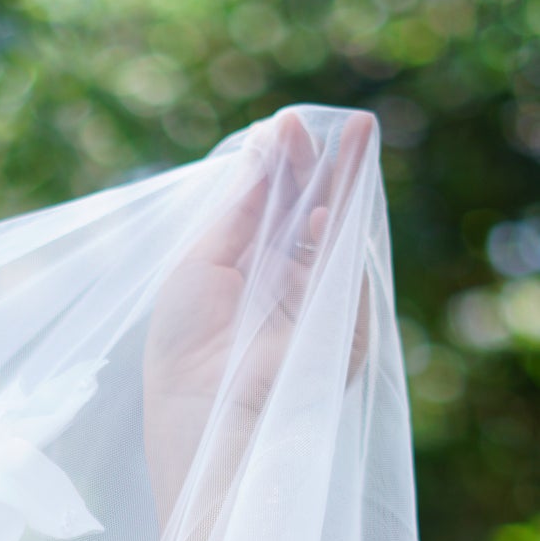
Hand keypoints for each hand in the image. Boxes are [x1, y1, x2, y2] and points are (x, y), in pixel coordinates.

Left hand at [142, 108, 375, 536]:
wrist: (200, 418)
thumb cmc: (184, 353)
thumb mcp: (199, 266)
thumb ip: (238, 213)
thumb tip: (264, 155)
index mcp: (249, 278)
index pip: (275, 212)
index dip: (281, 169)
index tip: (282, 127)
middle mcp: (286, 292)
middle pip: (314, 216)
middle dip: (323, 168)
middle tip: (330, 123)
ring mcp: (316, 311)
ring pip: (341, 239)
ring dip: (348, 187)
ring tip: (357, 136)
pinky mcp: (340, 334)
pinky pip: (348, 277)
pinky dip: (339, 242)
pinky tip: (324, 213)